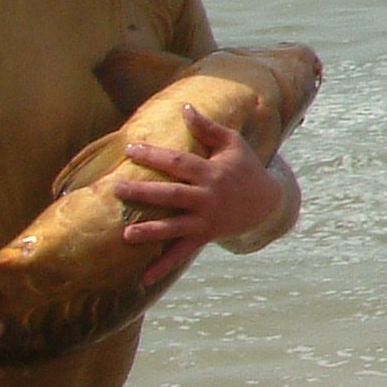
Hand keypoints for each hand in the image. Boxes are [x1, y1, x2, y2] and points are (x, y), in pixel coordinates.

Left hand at [115, 105, 288, 285]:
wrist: (268, 203)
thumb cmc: (245, 168)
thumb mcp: (232, 144)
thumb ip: (207, 128)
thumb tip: (185, 107)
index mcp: (211, 172)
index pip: (178, 161)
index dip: (155, 154)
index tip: (130, 148)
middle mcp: (207, 197)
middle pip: (172, 195)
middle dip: (145, 192)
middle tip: (117, 188)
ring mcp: (206, 220)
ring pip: (175, 227)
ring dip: (151, 231)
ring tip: (126, 235)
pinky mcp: (204, 236)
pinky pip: (181, 253)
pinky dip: (162, 266)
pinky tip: (143, 278)